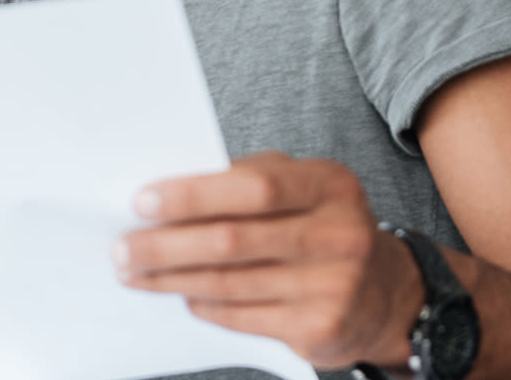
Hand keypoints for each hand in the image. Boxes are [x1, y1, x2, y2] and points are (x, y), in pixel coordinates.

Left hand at [115, 152, 423, 370]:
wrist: (387, 294)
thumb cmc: (323, 227)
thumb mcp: (302, 188)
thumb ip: (246, 181)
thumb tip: (166, 194)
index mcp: (330, 185)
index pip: (254, 186)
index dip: (193, 195)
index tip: (143, 202)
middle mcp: (339, 235)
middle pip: (233, 240)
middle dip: (165, 245)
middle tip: (123, 248)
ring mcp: (333, 286)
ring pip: (228, 283)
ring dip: (171, 278)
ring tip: (134, 272)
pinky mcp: (320, 328)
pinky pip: (240, 315)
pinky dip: (203, 304)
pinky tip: (181, 294)